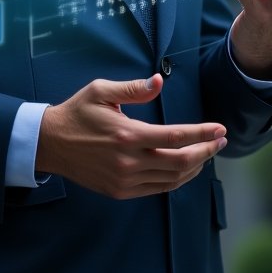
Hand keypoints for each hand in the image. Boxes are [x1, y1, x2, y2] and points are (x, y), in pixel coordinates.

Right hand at [35, 75, 226, 198]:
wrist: (51, 144)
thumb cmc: (77, 113)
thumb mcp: (100, 91)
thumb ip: (132, 88)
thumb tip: (159, 81)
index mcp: (127, 135)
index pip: (176, 137)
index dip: (202, 134)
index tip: (220, 129)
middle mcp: (129, 161)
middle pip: (180, 162)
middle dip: (206, 151)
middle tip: (220, 141)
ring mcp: (125, 180)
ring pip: (172, 179)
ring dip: (195, 167)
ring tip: (207, 152)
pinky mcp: (120, 191)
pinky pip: (158, 188)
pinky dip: (177, 179)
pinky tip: (185, 168)